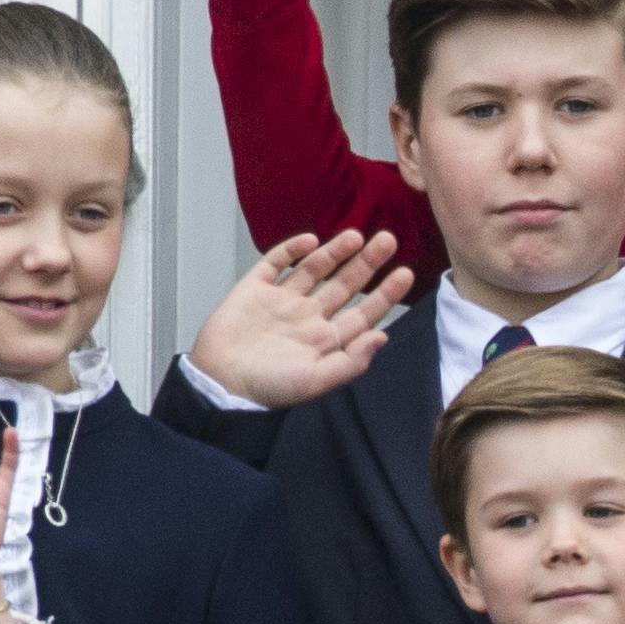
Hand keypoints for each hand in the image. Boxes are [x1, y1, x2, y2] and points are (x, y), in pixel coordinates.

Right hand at [191, 231, 412, 409]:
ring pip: (314, 269)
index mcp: (326, 340)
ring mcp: (282, 300)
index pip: (363, 313)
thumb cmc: (268, 387)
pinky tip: (311, 240)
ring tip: (357, 236)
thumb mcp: (316, 381)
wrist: (219, 382)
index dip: (385, 294)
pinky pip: (276, 262)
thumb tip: (382, 336)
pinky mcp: (254, 288)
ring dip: (335, 252)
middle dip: (367, 264)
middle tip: (389, 240)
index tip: (406, 274)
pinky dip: (292, 250)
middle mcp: (308, 316)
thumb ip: (351, 361)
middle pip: (344, 285)